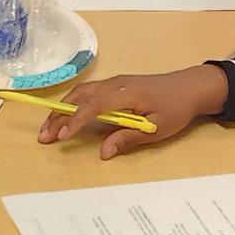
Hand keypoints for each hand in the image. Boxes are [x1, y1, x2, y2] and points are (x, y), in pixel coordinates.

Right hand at [37, 65, 228, 159]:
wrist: (190, 86)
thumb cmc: (176, 108)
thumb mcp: (157, 128)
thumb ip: (128, 138)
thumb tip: (103, 153)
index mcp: (126, 93)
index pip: (93, 105)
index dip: (76, 120)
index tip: (62, 136)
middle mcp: (115, 84)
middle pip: (80, 97)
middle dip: (59, 116)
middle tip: (44, 136)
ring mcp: (114, 82)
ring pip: (81, 92)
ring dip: (63, 108)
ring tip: (49, 127)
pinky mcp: (116, 84)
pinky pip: (88, 91)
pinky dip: (73, 102)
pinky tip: (65, 114)